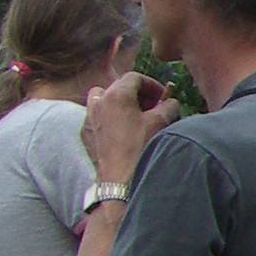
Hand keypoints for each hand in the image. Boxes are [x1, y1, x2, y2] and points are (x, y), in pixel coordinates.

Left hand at [82, 71, 173, 185]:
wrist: (120, 179)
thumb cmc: (141, 148)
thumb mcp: (161, 122)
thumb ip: (168, 106)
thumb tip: (170, 103)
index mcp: (117, 94)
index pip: (134, 77)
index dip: (151, 85)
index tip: (162, 97)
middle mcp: (99, 101)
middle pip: (118, 86)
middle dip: (137, 94)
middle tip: (152, 107)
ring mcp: (89, 117)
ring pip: (102, 98)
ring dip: (118, 102)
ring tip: (134, 117)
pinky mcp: (85, 132)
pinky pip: (96, 116)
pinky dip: (108, 117)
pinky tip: (121, 131)